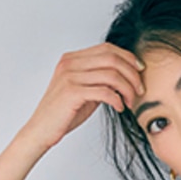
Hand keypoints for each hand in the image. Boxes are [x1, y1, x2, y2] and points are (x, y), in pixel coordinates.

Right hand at [21, 43, 144, 150]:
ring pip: (111, 74)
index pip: (107, 48)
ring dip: (127, 89)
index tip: (140, 71)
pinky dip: (117, 99)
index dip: (127, 57)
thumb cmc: (63, 114)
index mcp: (72, 59)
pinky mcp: (72, 92)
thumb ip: (98, 81)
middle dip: (131, 73)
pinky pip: (104, 91)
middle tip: (140, 89)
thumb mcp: (83, 92)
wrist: (40, 130)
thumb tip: (123, 78)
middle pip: (111, 58)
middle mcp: (70, 63)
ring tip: (130, 102)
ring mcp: (70, 76)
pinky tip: (120, 107)